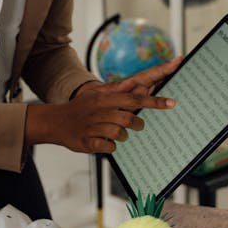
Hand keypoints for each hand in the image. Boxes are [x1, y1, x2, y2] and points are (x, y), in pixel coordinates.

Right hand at [25, 57, 180, 153]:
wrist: (55, 122)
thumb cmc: (82, 108)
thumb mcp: (98, 93)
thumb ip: (120, 89)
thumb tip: (144, 81)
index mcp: (105, 96)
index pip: (134, 96)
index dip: (154, 99)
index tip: (172, 103)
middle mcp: (100, 108)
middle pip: (128, 115)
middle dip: (139, 122)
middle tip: (141, 124)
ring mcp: (93, 125)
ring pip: (119, 132)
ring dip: (122, 135)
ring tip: (117, 134)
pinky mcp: (87, 141)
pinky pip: (107, 146)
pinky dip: (109, 146)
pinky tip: (104, 142)